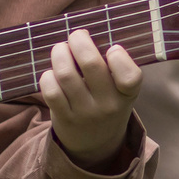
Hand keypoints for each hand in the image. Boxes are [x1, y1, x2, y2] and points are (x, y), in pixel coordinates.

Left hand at [41, 28, 142, 168]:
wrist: (95, 144)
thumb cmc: (107, 102)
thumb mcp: (121, 90)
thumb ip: (113, 67)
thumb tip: (87, 35)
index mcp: (127, 94)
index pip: (130, 76)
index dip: (120, 57)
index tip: (112, 49)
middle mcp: (108, 105)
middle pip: (91, 65)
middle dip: (79, 41)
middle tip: (76, 36)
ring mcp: (85, 113)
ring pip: (66, 75)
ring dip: (59, 54)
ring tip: (60, 50)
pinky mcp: (64, 119)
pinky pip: (51, 91)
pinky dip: (48, 76)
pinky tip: (52, 73)